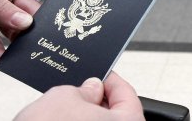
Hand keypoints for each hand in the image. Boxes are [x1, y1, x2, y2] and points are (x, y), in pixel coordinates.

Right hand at [14, 72, 144, 120]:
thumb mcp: (65, 96)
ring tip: (70, 107)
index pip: (126, 94)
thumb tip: (92, 86)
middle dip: (99, 99)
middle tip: (84, 88)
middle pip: (116, 114)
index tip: (100, 75)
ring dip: (88, 116)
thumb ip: (86, 88)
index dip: (110, 80)